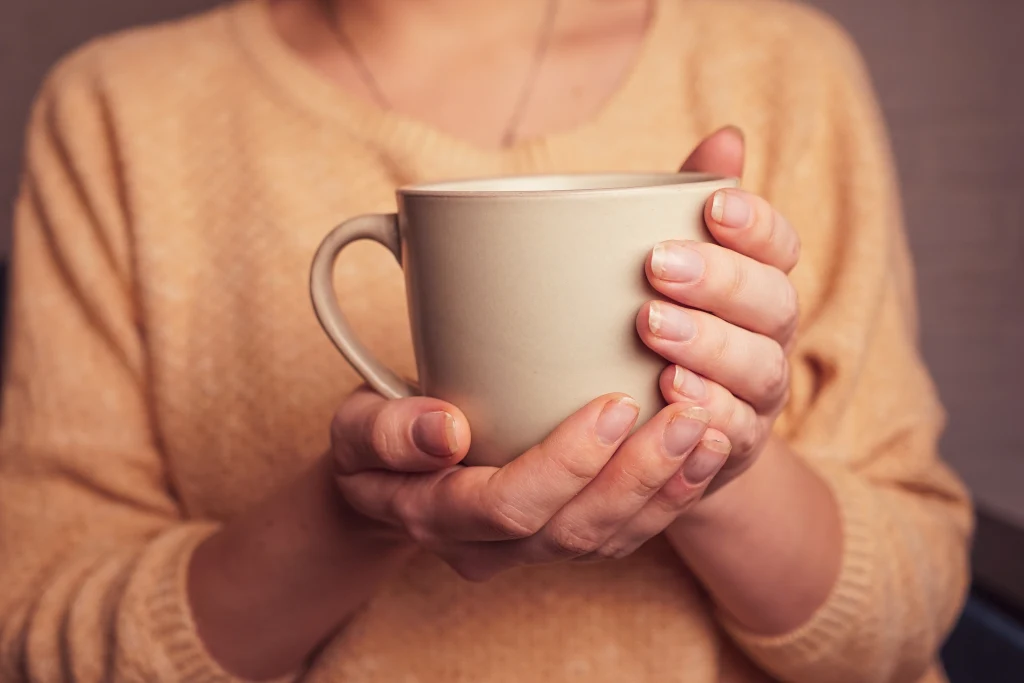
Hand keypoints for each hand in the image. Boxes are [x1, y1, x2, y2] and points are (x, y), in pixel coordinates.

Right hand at [330, 387, 730, 578]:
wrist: (390, 482)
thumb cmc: (375, 444)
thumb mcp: (357, 426)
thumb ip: (388, 430)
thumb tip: (445, 432)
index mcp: (437, 517)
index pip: (509, 504)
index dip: (567, 462)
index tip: (616, 403)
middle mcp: (490, 549)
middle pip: (574, 530)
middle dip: (637, 476)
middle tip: (688, 415)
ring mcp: (530, 550)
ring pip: (609, 539)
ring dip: (666, 491)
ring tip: (711, 433)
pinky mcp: (563, 537)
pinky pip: (622, 534)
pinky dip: (669, 499)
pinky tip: (705, 455)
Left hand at [638, 127, 800, 489]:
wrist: (664, 425)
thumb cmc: (661, 323)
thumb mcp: (668, 261)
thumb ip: (688, 204)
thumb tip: (726, 136)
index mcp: (759, 284)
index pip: (780, 248)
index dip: (756, 225)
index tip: (714, 207)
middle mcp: (771, 338)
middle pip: (772, 305)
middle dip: (720, 282)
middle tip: (658, 265)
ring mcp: (760, 397)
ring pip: (759, 370)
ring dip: (710, 348)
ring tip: (652, 328)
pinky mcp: (738, 449)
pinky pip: (736, 436)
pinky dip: (709, 416)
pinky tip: (670, 399)